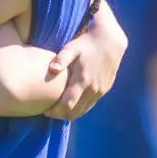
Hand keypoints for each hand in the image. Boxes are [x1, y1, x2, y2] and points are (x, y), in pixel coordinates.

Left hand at [45, 1, 127, 119]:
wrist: (111, 41)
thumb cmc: (86, 43)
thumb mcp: (72, 48)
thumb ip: (61, 59)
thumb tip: (52, 69)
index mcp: (83, 81)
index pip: (67, 104)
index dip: (55, 111)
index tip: (45, 112)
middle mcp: (93, 89)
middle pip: (75, 112)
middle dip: (61, 115)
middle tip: (49, 113)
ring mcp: (100, 91)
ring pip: (83, 110)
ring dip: (71, 113)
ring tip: (59, 111)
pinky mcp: (105, 89)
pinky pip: (91, 104)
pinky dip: (80, 108)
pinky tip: (72, 105)